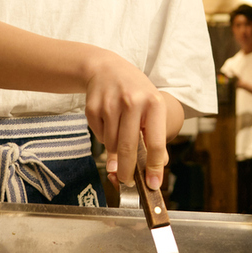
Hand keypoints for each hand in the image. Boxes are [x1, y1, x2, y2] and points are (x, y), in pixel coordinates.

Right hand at [85, 51, 168, 189]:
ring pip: (111, 145)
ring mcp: (110, 104)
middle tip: (126, 181)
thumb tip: (158, 166)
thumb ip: (155, 136)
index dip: (154, 167)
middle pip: (128, 148)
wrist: (106, 68)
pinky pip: (99, 136)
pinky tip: (109, 124)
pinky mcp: (93, 108)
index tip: (153, 184)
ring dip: (114, 153)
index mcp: (154, 103)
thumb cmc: (134, 91)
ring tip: (118, 143)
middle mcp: (132, 102)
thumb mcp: (152, 106)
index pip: (155, 142)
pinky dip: (104, 138)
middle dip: (127, 171)